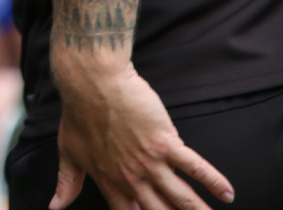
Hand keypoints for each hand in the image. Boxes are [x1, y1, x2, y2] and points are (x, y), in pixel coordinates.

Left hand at [50, 58, 233, 209]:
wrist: (92, 84)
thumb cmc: (78, 114)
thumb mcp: (68, 152)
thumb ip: (67, 182)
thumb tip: (54, 206)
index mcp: (109, 181)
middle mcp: (131, 178)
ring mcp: (150, 162)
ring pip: (181, 196)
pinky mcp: (166, 143)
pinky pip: (195, 166)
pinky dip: (214, 181)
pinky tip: (228, 194)